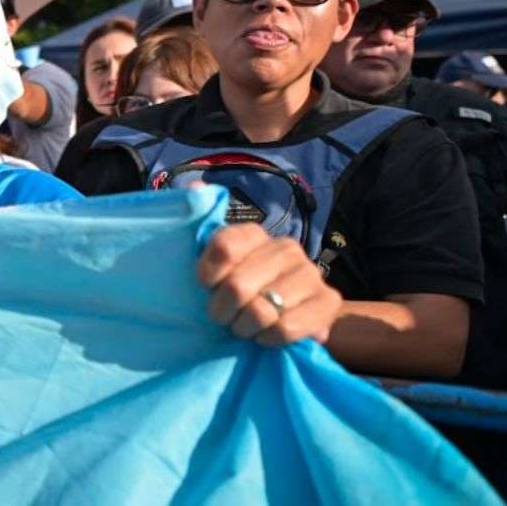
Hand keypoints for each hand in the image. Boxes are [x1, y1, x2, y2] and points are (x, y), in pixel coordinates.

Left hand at [197, 223, 342, 346]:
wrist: (284, 315)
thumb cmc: (239, 288)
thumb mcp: (212, 262)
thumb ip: (199, 222)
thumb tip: (195, 186)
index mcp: (254, 234)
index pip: (224, 247)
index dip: (208, 275)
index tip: (205, 287)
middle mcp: (286, 247)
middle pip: (238, 286)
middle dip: (222, 310)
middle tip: (222, 317)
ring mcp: (311, 273)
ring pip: (261, 310)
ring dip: (244, 327)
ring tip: (243, 327)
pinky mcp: (330, 302)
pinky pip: (287, 327)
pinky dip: (268, 338)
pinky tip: (264, 336)